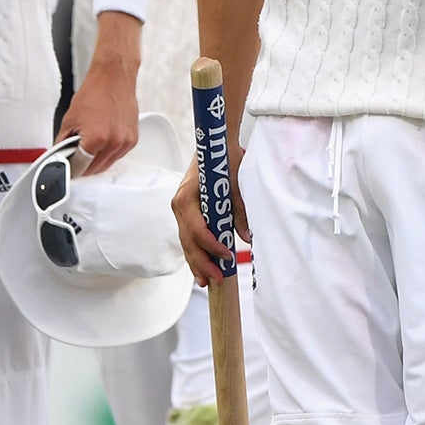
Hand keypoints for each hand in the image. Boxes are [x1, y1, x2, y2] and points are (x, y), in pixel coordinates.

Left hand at [61, 53, 138, 173]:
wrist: (114, 77)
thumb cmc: (94, 93)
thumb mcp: (70, 119)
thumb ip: (63, 143)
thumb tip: (59, 157)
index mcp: (96, 138)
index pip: (81, 167)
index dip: (71, 169)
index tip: (68, 169)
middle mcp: (114, 142)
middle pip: (95, 169)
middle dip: (83, 166)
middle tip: (75, 157)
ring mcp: (125, 142)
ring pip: (107, 164)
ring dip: (97, 161)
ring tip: (90, 145)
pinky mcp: (133, 140)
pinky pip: (118, 156)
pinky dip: (109, 153)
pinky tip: (103, 141)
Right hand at [171, 157, 242, 287]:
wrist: (216, 144)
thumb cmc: (224, 159)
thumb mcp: (235, 183)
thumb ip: (239, 210)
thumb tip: (246, 237)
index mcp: (186, 197)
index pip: (197, 229)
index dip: (212, 246)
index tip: (228, 256)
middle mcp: (179, 205)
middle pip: (188, 241)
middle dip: (202, 263)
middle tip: (217, 280)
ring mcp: (181, 209)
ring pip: (187, 241)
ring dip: (197, 262)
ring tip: (207, 281)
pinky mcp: (186, 212)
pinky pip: (189, 236)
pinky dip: (196, 251)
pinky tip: (202, 267)